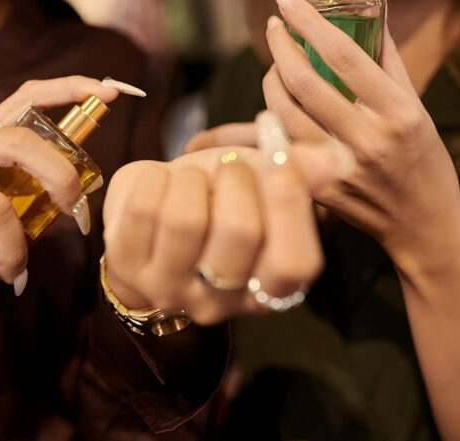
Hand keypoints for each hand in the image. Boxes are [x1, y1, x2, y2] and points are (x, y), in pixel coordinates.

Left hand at [101, 113, 352, 325]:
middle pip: (239, 231)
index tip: (279, 156)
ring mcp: (168, 289)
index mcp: (267, 291)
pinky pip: (141, 209)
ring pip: (185, 219)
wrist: (152, 219)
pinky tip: (159, 184)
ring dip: (191, 179)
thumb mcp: (261, 186)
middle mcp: (219, 302)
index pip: (294, 262)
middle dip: (236, 179)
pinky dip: (153, 178)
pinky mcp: (124, 266)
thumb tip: (336, 158)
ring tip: (193, 180)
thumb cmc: (218, 202)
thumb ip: (299, 174)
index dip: (290, 201)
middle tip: (229, 170)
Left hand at [264, 0, 459, 271]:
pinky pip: (285, 144)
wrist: (424, 225)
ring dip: (272, 81)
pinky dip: (274, 118)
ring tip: (275, 64)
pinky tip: (276, 104)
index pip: (344, 56)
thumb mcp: (416, 106)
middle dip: (281, 47)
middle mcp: (369, 139)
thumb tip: (371, 6)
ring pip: (286, 113)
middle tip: (274, 26)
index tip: (288, 0)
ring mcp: (341, 167)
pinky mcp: (321, 190)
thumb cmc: (423, 156)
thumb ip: (389, 57)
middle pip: (306, 82)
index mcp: (398, 112)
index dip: (310, 23)